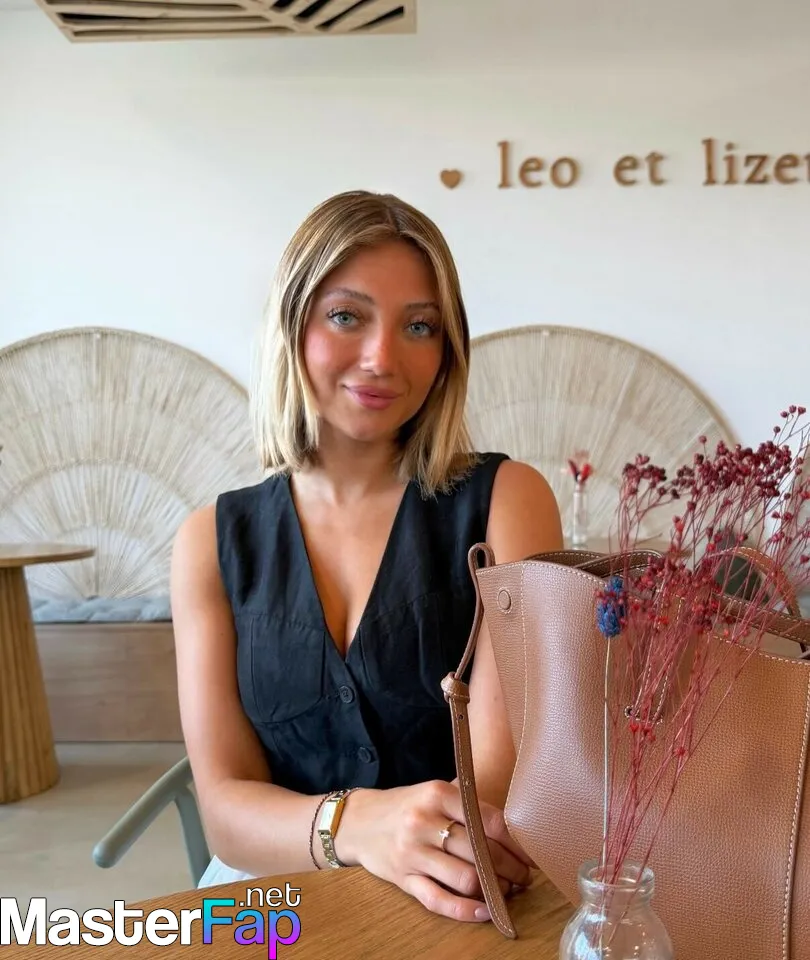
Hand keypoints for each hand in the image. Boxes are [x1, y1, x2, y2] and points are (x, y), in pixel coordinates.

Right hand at [335, 780, 533, 922]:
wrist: (359, 822)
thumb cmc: (407, 807)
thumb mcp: (435, 793)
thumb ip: (468, 808)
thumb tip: (513, 836)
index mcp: (438, 794)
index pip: (488, 821)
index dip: (516, 843)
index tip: (531, 856)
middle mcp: (424, 821)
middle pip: (480, 852)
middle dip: (510, 869)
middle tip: (524, 877)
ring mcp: (412, 852)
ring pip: (465, 878)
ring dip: (493, 889)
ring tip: (507, 891)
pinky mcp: (402, 879)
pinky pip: (438, 900)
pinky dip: (465, 911)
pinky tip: (484, 912)